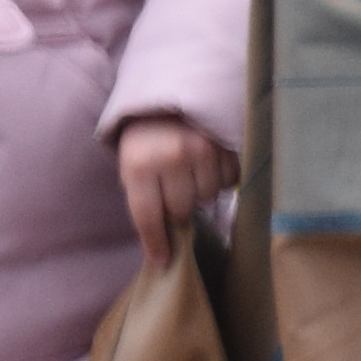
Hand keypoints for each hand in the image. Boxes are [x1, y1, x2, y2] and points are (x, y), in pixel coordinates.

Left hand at [113, 113, 237, 269]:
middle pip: (181, 211)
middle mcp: (170, 157)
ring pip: (207, 197)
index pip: (148, 217)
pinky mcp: (225, 143)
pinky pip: (228, 181)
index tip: (162, 262)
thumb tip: (162, 248)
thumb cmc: (146, 140)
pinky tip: (208, 165)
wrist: (167, 98)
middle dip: (177, 210)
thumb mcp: (131, 167)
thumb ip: (145, 202)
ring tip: (190, 175)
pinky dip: (219, 179)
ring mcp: (201, 149)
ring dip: (200, 193)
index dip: (156, 243)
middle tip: (174, 195)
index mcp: (139, 164)